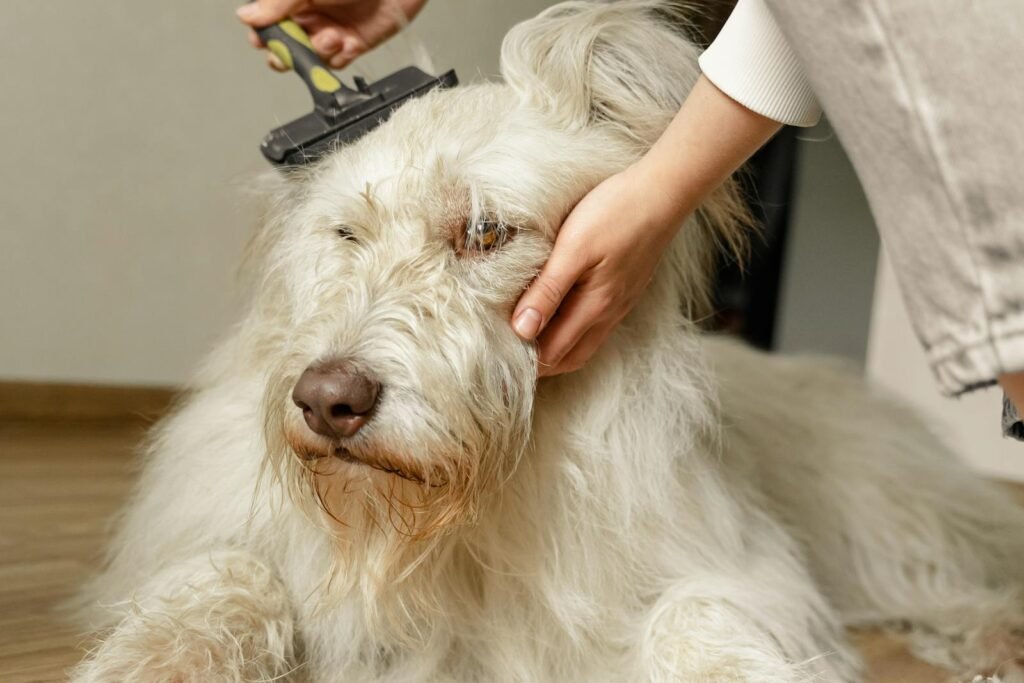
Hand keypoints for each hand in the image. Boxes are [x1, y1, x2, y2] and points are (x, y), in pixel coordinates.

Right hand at [237, 0, 427, 70]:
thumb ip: (277, 3)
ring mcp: (330, 30)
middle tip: (291, 51)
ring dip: (317, 52)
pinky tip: (345, 41)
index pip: (267, 22)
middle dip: (285, 53)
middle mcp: (310, 15)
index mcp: (294, 0)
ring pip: (310, 57)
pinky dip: (337, 57)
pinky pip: (336, 62)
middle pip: (285, 45)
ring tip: (331, 35)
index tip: (261, 40)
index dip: (262, 34)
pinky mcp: (353, 44)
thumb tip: (246, 16)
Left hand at [510, 76, 780, 377]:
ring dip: (556, 348)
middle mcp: (609, 314)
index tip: (496, 353)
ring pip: (584, 343)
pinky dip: (572, 330)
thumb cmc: (616, 214)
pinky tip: (558, 314)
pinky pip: (595, 324)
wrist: (663, 192)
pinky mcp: (624, 289)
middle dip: (540, 363)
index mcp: (594, 308)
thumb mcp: (572, 250)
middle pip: (570, 357)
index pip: (553, 354)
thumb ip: (547, 292)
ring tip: (527, 338)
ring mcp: (619, 303)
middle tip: (507, 355)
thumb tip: (521, 331)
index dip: (525, 361)